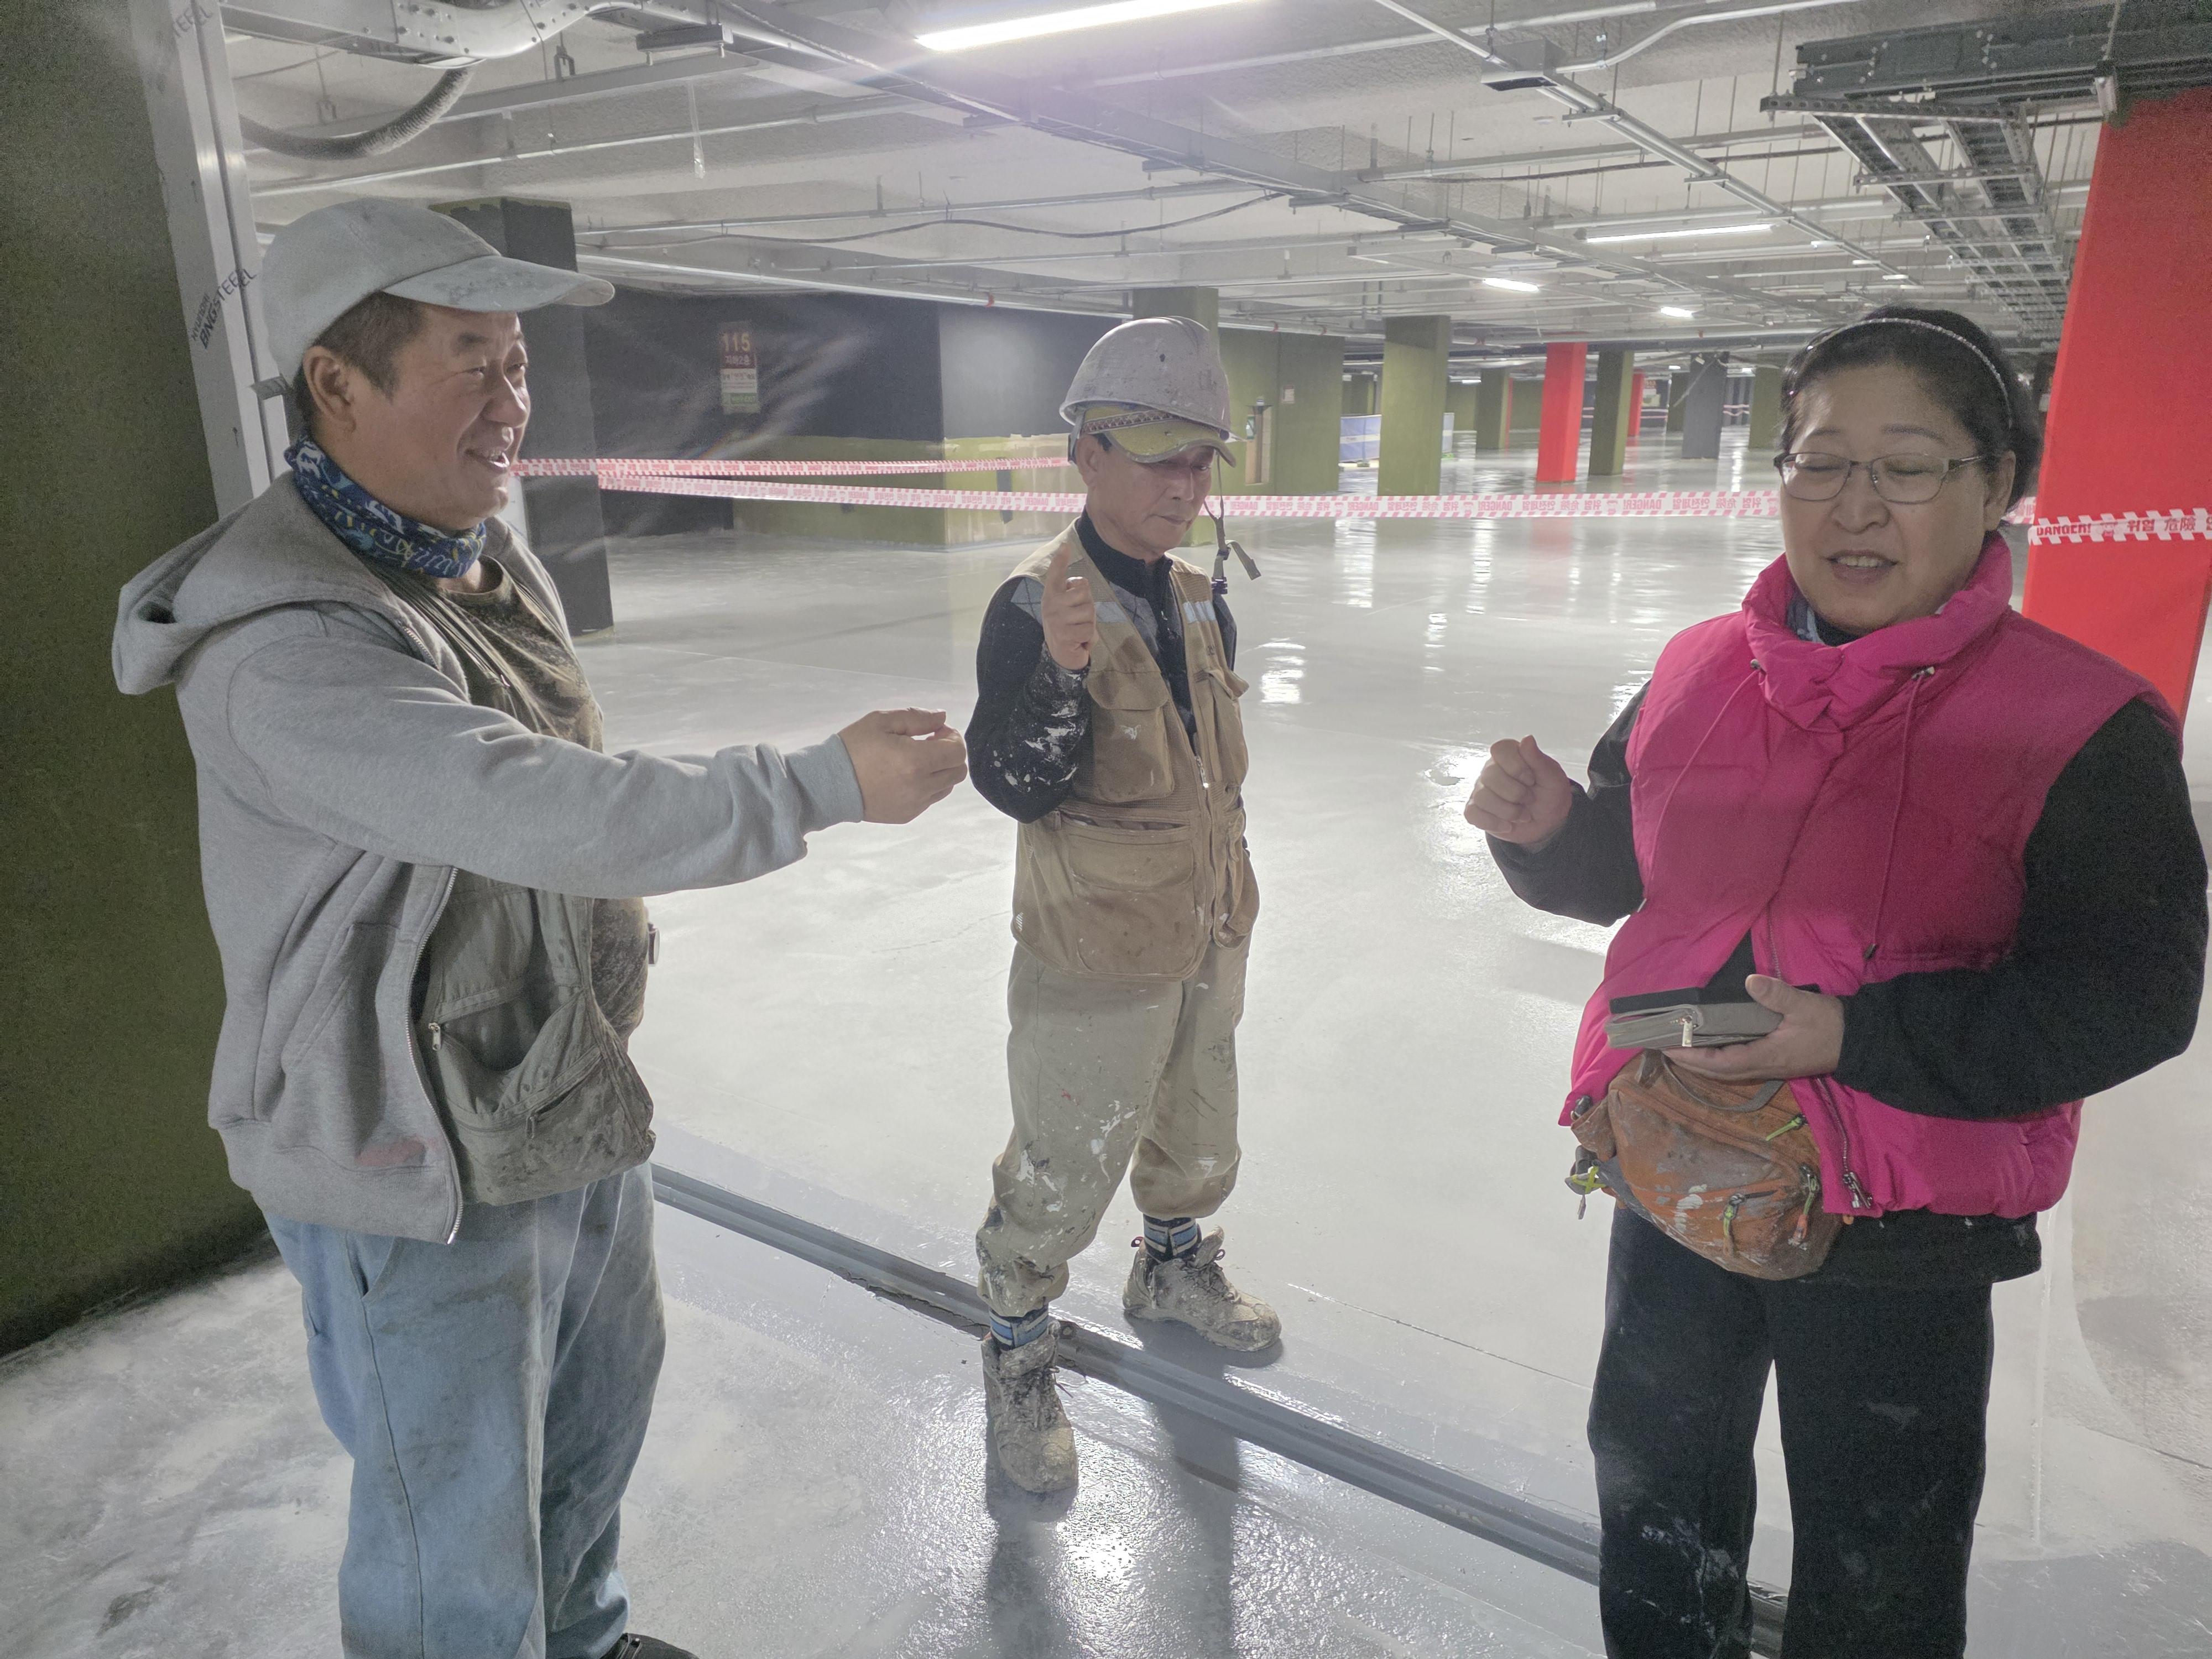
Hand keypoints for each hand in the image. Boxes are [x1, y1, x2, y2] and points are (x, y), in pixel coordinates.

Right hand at [839, 709, 967, 823]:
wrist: (828, 784)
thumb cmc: (853, 749)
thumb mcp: (881, 721)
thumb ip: (917, 717)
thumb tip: (942, 718)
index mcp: (916, 761)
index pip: (958, 751)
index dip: (952, 737)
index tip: (936, 732)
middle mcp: (920, 786)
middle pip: (958, 770)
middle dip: (950, 753)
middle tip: (929, 743)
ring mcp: (915, 804)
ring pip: (947, 786)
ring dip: (941, 770)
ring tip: (916, 760)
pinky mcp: (907, 815)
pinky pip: (930, 798)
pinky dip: (927, 785)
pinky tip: (906, 775)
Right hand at [1040, 541, 1095, 671]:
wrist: (1061, 655)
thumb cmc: (1070, 626)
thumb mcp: (1069, 606)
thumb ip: (1074, 593)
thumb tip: (1077, 583)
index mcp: (1052, 594)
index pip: (1056, 574)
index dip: (1060, 560)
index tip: (1065, 546)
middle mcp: (1050, 604)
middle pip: (1084, 592)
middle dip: (1088, 606)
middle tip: (1080, 619)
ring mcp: (1056, 620)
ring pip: (1089, 612)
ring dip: (1090, 624)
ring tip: (1080, 630)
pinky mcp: (1063, 635)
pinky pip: (1089, 630)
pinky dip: (1089, 638)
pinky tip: (1079, 641)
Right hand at [1464, 736, 1574, 844]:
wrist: (1547, 823)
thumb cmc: (1549, 794)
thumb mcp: (1552, 777)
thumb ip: (1538, 758)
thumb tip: (1527, 738)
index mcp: (1509, 756)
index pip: (1499, 749)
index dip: (1516, 766)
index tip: (1532, 780)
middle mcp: (1491, 770)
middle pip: (1490, 775)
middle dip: (1516, 793)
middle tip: (1530, 800)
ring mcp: (1481, 790)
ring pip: (1482, 797)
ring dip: (1508, 811)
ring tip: (1522, 815)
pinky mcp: (1476, 810)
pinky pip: (1473, 814)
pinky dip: (1493, 823)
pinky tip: (1508, 825)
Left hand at [1670, 976, 1844, 1082]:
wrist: (1858, 1041)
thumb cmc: (1830, 1024)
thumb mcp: (1804, 1005)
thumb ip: (1777, 995)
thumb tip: (1751, 981)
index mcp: (1767, 1056)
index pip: (1721, 1063)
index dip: (1693, 1057)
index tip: (1668, 1046)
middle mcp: (1763, 1066)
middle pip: (1717, 1072)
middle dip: (1689, 1062)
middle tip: (1662, 1046)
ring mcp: (1768, 1066)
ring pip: (1726, 1070)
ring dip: (1701, 1061)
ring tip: (1678, 1046)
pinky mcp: (1773, 1061)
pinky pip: (1737, 1064)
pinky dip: (1717, 1058)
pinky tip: (1709, 1046)